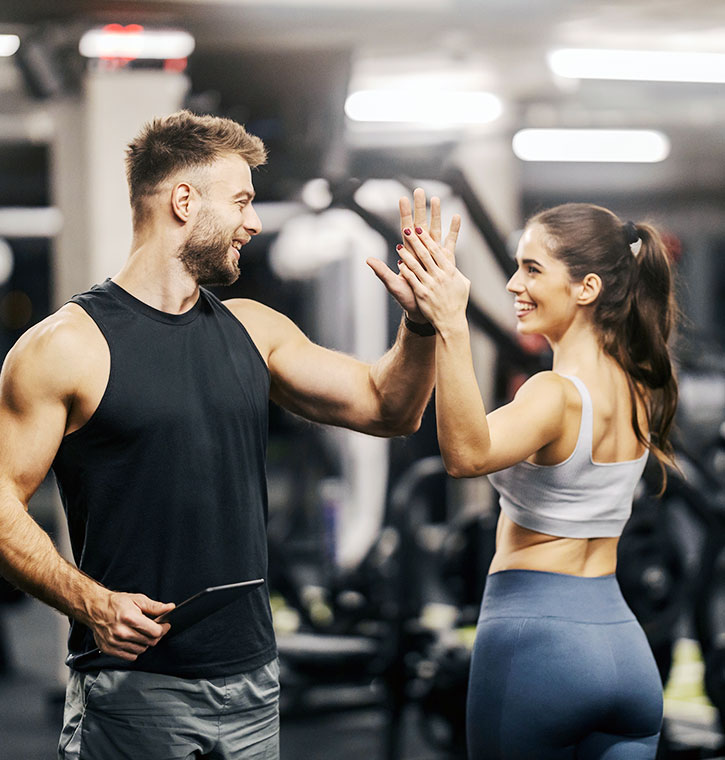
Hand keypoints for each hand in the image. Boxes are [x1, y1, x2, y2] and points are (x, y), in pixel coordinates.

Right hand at [90, 591, 174, 660]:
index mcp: (130, 618)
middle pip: (149, 642)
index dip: (164, 629)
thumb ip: (155, 606)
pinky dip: (135, 650)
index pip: (155, 632)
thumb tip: (170, 608)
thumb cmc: (116, 603)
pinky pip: (130, 657)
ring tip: (141, 632)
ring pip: (141, 650)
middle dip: (156, 635)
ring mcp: (115, 643)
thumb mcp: (138, 600)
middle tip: (154, 628)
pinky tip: (133, 640)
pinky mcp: (109, 650)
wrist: (96, 608)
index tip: (165, 625)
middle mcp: (122, 632)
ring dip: (145, 643)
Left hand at [366, 188, 459, 321]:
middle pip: (420, 224)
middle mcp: (420, 251)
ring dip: (436, 214)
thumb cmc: (406, 298)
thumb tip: (368, 260)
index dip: (405, 214)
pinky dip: (454, 230)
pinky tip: (457, 217)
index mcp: (408, 254)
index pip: (406, 229)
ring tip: (437, 198)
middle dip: (420, 207)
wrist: (422, 311)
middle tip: (419, 190)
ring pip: (435, 230)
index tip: (403, 198)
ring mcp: (433, 255)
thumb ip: (382, 272)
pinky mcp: (445, 262)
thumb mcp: (394, 285)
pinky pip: (450, 243)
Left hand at [397, 224, 468, 332]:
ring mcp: (430, 285)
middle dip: (415, 241)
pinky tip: (399, 263)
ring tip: (399, 246)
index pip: (436, 251)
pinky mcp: (422, 294)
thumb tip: (455, 262)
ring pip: (416, 265)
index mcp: (450, 271)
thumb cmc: (458, 302)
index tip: (420, 230)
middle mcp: (440, 276)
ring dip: (406, 254)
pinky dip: (405, 270)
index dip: (427, 239)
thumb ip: (456, 271)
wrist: (451, 322)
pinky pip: (412, 279)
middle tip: (407, 230)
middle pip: (425, 254)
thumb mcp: (463, 284)